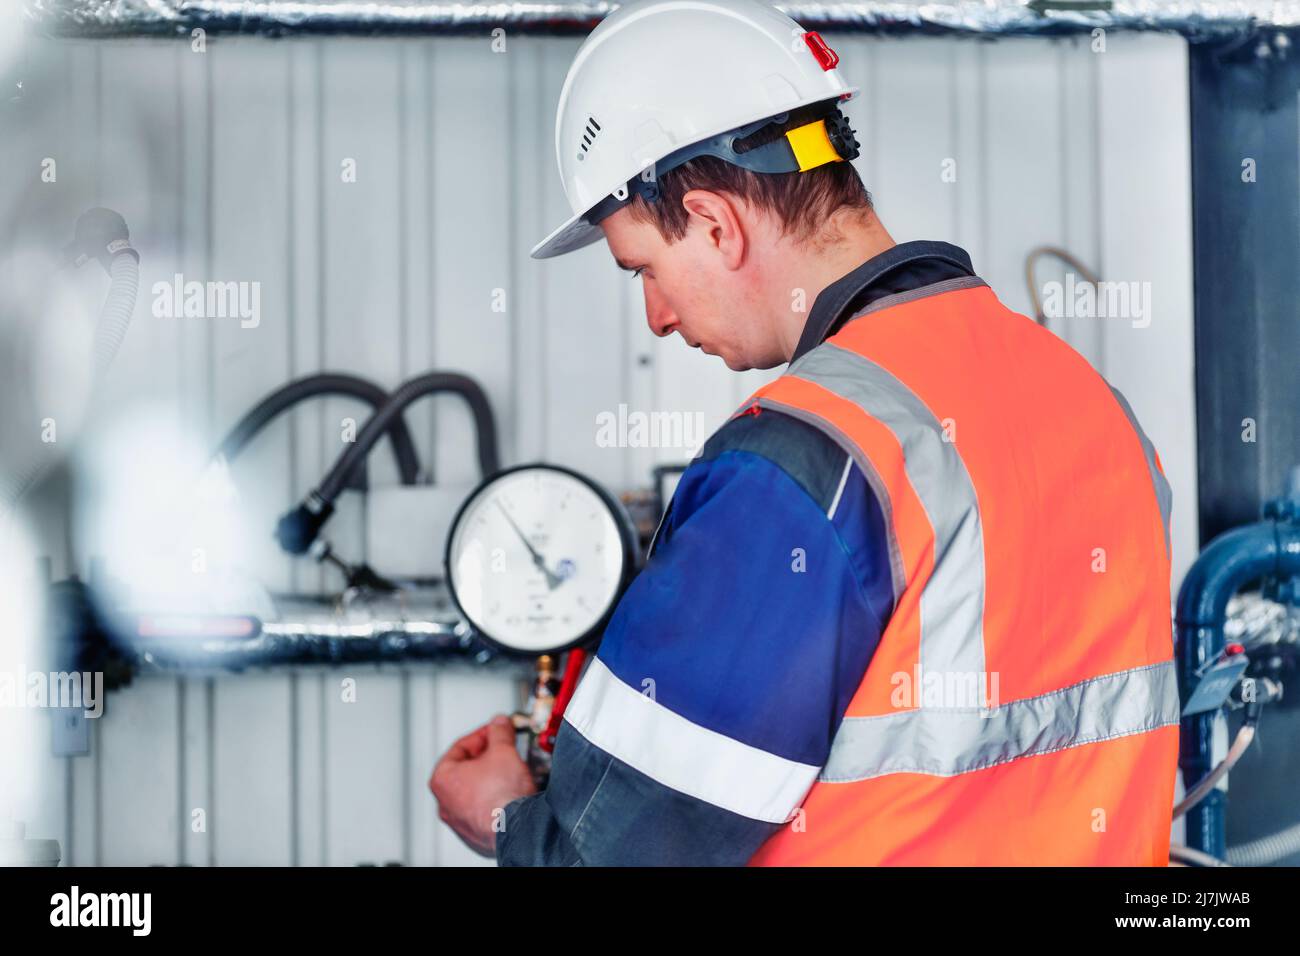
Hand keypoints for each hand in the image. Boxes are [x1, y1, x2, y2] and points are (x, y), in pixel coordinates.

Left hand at [428, 714, 537, 857]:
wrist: (517, 828)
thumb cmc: (501, 795)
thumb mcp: (503, 751)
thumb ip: (499, 732)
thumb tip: (499, 724)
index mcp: (442, 779)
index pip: (460, 747)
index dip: (482, 735)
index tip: (495, 730)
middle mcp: (445, 803)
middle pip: (466, 770)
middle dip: (486, 757)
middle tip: (503, 749)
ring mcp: (460, 822)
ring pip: (475, 791)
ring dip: (491, 778)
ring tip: (510, 770)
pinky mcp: (477, 835)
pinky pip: (483, 809)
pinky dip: (494, 799)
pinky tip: (510, 793)